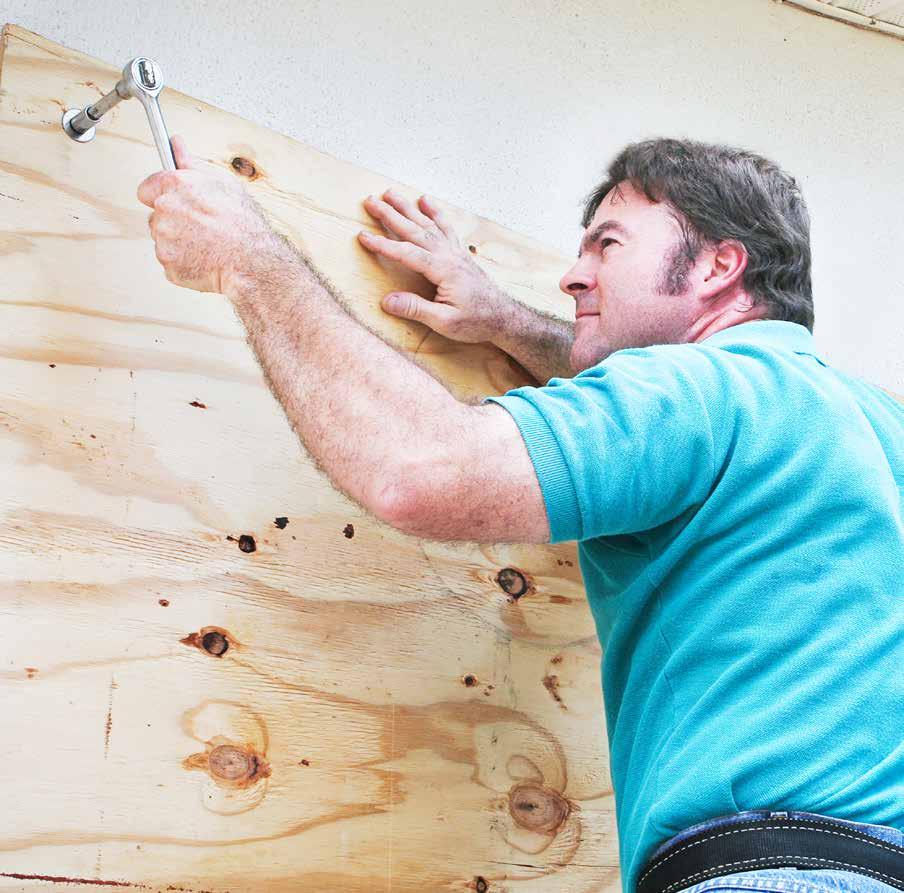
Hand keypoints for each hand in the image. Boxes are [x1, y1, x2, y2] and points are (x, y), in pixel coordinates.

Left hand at [138, 135, 291, 294]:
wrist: (253, 260)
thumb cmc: (243, 222)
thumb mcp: (222, 182)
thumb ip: (191, 163)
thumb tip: (176, 144)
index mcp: (175, 184)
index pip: (146, 189)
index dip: (160, 196)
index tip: (174, 204)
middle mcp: (165, 209)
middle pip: (156, 217)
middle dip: (174, 221)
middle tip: (202, 228)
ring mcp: (164, 238)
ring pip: (163, 240)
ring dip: (178, 243)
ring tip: (206, 245)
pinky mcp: (168, 263)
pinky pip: (170, 263)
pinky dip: (183, 264)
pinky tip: (204, 260)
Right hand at [358, 190, 509, 342]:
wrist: (503, 317)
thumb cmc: (475, 322)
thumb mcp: (444, 322)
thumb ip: (416, 309)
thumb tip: (387, 301)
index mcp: (443, 270)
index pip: (407, 253)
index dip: (383, 245)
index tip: (363, 237)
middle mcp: (449, 255)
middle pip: (415, 230)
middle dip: (390, 215)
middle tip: (370, 201)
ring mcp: (455, 251)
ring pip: (428, 223)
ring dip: (408, 207)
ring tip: (390, 193)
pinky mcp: (459, 253)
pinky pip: (445, 226)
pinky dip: (434, 212)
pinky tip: (425, 200)